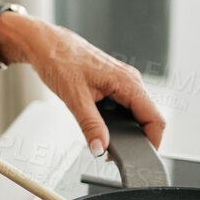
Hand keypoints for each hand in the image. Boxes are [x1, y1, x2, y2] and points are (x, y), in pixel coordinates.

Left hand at [0, 16, 165, 154]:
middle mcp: (130, 80)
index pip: (155, 119)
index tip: (137, 157)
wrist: (43, 43)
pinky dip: (116, 120)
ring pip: (135, 113)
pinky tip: (100, 124)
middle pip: (147, 119)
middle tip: (112, 153)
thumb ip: (90, 125)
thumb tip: (100, 147)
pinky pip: (124, 106)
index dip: (152, 142)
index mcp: (127, 82)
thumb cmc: (57, 59)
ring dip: (125, 130)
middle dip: (135, 139)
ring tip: (103, 139)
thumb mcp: (74, 97)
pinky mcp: (113, 83)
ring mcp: (122, 81)